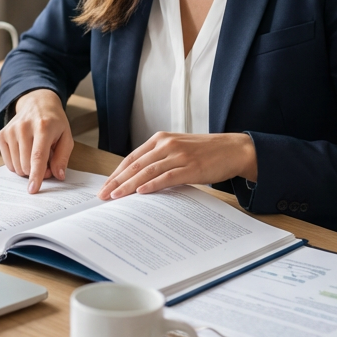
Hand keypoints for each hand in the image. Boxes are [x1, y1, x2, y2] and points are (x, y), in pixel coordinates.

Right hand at [0, 89, 73, 193]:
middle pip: (26, 164)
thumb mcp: (66, 137)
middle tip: (47, 164)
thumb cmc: (54, 122)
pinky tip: (25, 154)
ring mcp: (11, 130)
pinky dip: (18, 164)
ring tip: (36, 156)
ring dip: (27, 168)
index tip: (33, 189)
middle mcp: (24, 128)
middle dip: (37, 172)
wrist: (37, 103)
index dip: (36, 175)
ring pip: (16, 166)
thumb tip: (58, 175)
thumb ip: (62, 157)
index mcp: (43, 127)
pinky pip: (8, 162)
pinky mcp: (3, 134)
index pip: (37, 156)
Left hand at [98, 132, 256, 199]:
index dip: (116, 173)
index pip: (131, 158)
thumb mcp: (178, 149)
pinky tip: (140, 193)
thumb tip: (137, 179)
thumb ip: (159, 159)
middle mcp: (167, 144)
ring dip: (129, 185)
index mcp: (160, 139)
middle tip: (103, 196)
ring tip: (115, 197)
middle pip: (135, 165)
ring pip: (147, 171)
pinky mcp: (191, 167)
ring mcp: (179, 155)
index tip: (105, 187)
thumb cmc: (205, 152)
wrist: (233, 149)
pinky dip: (152, 185)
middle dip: (117, 181)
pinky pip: (167, 177)